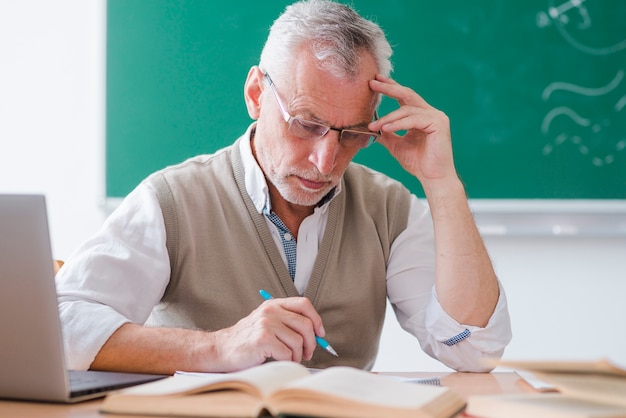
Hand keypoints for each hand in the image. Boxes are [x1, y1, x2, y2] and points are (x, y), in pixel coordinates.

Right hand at [210, 296, 324, 370]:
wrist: (221, 350)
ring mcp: (266, 324)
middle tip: (307, 353)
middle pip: (305, 324)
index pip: (304, 304)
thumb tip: (316, 334)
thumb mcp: (266, 322)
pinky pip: (287, 353)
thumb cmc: (246, 340)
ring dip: (298, 355)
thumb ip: (287, 322)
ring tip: (291, 359)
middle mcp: (270, 311)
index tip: (320, 333)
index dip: (316, 319)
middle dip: (311, 342)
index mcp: (273, 304)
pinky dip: (288, 361)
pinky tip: (279, 360)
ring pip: (298, 341)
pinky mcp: (262, 339)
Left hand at [368, 74, 457, 187]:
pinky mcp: (438, 124)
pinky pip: (414, 119)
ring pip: (408, 110)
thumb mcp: (396, 145)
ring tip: (374, 125)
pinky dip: (399, 123)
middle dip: (389, 88)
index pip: (405, 97)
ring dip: (389, 117)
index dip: (391, 87)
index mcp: (422, 115)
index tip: (375, 80)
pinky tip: (386, 128)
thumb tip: (372, 125)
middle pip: (408, 94)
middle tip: (372, 83)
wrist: (433, 178)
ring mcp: (436, 117)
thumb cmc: (418, 163)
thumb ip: (387, 133)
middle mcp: (431, 113)